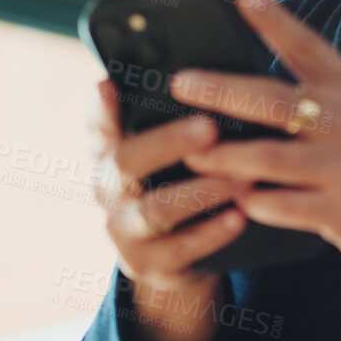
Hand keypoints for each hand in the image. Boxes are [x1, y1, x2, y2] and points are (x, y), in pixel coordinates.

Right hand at [89, 77, 247, 292]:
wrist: (171, 258)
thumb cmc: (176, 183)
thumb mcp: (167, 153)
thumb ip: (169, 117)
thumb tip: (204, 76)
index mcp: (110, 153)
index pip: (97, 124)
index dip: (99, 108)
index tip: (107, 85)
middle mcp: (108, 189)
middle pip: (127, 161)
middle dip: (169, 142)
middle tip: (211, 127)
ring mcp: (125, 230)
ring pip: (157, 209)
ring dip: (203, 191)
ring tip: (243, 177)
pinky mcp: (147, 265)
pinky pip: (180, 250)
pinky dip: (212, 232)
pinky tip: (241, 217)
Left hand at [169, 0, 340, 315]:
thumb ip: (324, 95)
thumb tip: (255, 84)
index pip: (309, 46)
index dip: (272, 18)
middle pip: (276, 100)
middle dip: (222, 89)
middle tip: (181, 82)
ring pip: (272, 158)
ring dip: (226, 156)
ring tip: (193, 154)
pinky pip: (286, 206)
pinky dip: (256, 203)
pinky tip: (237, 203)